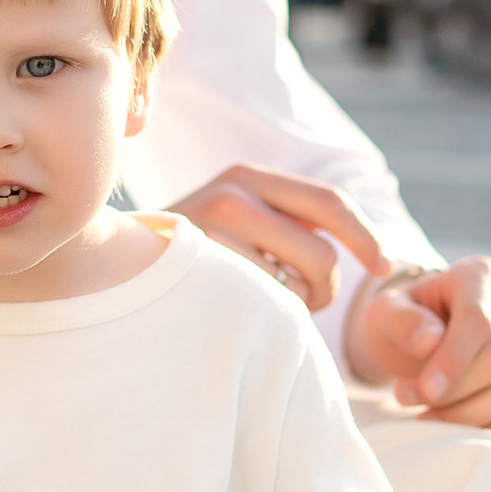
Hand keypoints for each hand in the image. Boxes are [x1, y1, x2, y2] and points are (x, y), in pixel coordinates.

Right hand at [170, 163, 388, 311]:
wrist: (104, 263)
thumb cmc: (188, 249)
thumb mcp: (234, 214)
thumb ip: (284, 219)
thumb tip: (367, 248)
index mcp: (248, 174)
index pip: (328, 203)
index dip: (365, 237)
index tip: (386, 266)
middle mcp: (232, 193)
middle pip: (320, 253)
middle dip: (329, 288)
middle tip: (313, 302)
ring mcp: (212, 233)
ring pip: (295, 287)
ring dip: (296, 307)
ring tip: (266, 304)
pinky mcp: (200, 271)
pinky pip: (264, 307)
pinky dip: (267, 317)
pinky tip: (240, 311)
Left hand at [346, 253, 490, 435]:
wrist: (422, 341)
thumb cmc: (402, 324)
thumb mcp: (384, 315)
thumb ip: (401, 321)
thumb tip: (429, 340)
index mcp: (480, 274)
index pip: (477, 320)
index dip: (452, 361)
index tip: (424, 391)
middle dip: (455, 393)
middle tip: (409, 401)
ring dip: (472, 416)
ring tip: (427, 416)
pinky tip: (457, 432)